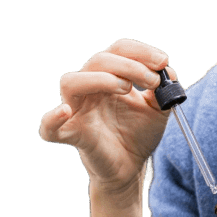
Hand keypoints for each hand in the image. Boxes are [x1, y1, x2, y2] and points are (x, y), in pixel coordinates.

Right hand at [39, 38, 175, 195]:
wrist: (132, 166)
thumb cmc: (139, 133)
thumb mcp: (158, 108)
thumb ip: (164, 89)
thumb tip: (167, 71)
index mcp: (110, 76)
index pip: (118, 50)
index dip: (141, 51)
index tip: (163, 62)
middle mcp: (90, 89)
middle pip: (98, 60)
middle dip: (130, 65)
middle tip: (153, 80)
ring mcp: (78, 111)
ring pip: (71, 81)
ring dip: (101, 78)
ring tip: (126, 89)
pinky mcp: (72, 135)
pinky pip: (49, 128)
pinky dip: (52, 119)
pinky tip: (66, 112)